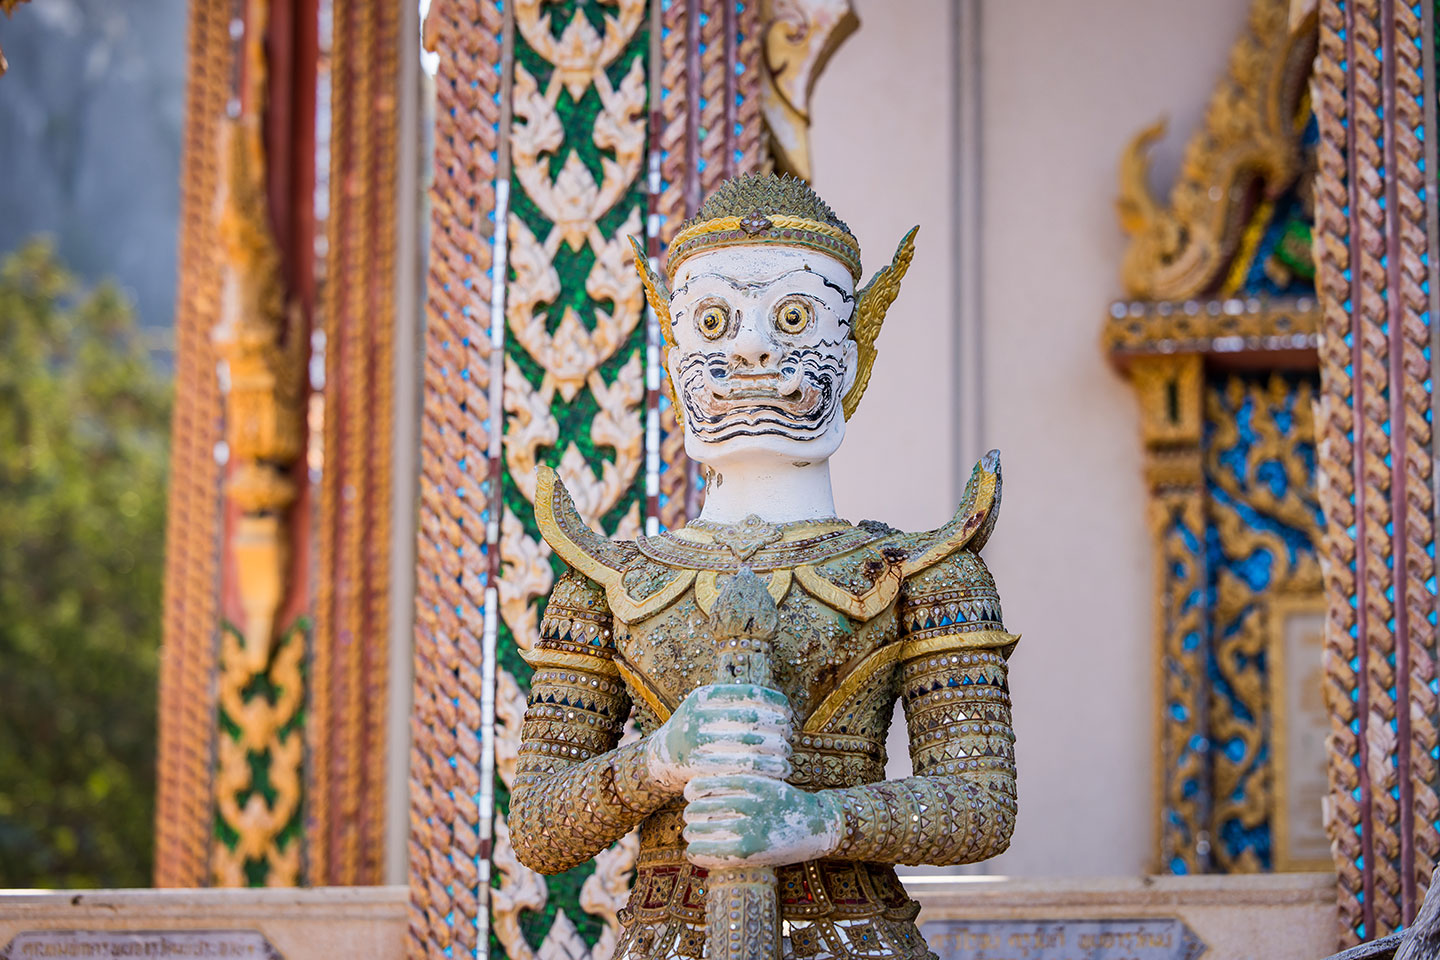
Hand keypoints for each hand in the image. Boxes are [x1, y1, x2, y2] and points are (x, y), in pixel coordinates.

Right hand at [645, 684, 791, 791]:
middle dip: (779, 729)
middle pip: (753, 719)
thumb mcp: (707, 707)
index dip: (775, 702)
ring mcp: (695, 741)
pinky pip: (739, 769)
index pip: (750, 692)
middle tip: (789, 737)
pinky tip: (776, 773)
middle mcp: (697, 716)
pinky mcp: (699, 767)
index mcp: (703, 696)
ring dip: (775, 752)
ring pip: (749, 746)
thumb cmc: (697, 730)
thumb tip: (781, 705)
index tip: (788, 713)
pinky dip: (764, 771)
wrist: (661, 757)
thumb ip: (734, 702)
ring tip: (787, 757)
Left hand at [682, 774, 842, 867]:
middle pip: (696, 809)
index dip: (692, 792)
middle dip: (691, 815)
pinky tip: (697, 852)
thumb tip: (691, 788)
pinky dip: (695, 853)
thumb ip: (733, 781)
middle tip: (695, 820)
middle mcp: (747, 802)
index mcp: (748, 780)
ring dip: (692, 835)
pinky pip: (704, 852)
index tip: (694, 797)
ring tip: (695, 836)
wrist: (817, 825)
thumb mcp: (761, 780)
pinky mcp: (747, 851)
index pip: (700, 785)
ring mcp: (747, 827)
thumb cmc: (783, 802)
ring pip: (697, 831)